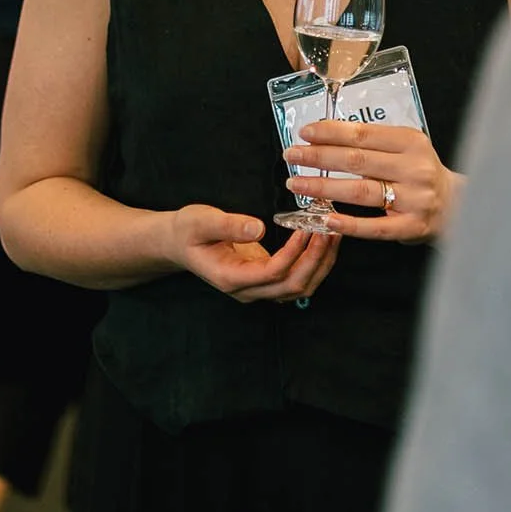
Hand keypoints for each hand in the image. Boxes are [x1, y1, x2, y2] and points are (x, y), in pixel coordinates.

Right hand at [169, 204, 339, 302]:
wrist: (179, 243)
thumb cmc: (187, 231)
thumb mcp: (201, 221)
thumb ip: (229, 225)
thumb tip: (259, 227)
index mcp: (230, 278)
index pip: (272, 274)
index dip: (293, 253)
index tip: (305, 229)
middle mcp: (247, 290)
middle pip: (291, 286)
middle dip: (314, 260)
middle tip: (326, 230)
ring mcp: (257, 288)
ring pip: (299, 288)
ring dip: (319, 263)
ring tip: (331, 234)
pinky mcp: (265, 280)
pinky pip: (296, 279)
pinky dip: (313, 263)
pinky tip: (321, 241)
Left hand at [282, 122, 461, 242]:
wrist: (458, 205)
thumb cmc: (421, 172)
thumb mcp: (406, 148)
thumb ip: (375, 141)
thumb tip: (326, 134)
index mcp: (411, 142)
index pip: (363, 135)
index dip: (331, 132)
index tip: (305, 132)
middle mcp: (414, 169)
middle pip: (357, 161)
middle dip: (318, 157)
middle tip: (291, 155)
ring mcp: (414, 199)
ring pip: (360, 192)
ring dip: (323, 187)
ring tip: (296, 183)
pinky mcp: (412, 227)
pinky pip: (375, 227)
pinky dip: (349, 224)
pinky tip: (325, 219)